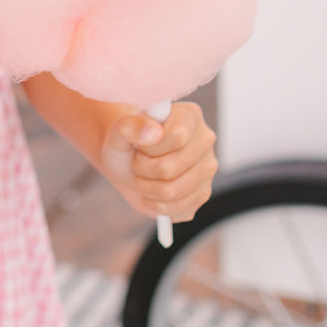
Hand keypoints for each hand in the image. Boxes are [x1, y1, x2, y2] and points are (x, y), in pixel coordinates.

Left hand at [99, 102, 216, 222]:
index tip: (139, 143)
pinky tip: (150, 191)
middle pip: (170, 167)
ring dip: (144, 187)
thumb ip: (130, 126)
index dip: (149, 146)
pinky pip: (175, 210)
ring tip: (141, 175)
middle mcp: (205, 141)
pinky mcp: (202, 195)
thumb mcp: (119, 131)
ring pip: (171, 191)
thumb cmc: (126, 142)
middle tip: (136, 160)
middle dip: (142, 168)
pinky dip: (153, 204)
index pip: (177, 136)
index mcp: (190, 116)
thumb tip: (154, 133)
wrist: (127, 162)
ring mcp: (207, 170)